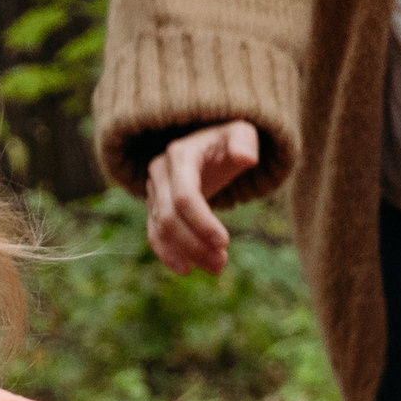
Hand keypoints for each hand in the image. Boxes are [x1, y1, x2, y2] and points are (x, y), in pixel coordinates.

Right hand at [145, 121, 259, 275]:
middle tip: (221, 263)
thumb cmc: (228, 139)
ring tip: (215, 267)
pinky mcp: (155, 206)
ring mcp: (154, 190)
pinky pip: (154, 234)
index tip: (224, 243)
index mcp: (180, 155)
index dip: (202, 223)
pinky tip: (187, 269)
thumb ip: (244, 141)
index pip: (184, 197)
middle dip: (195, 244)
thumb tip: (246, 158)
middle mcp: (160, 172)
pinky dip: (168, 254)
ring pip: (161, 230)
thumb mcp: (241, 132)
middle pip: (170, 217)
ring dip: (186, 253)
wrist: (209, 143)